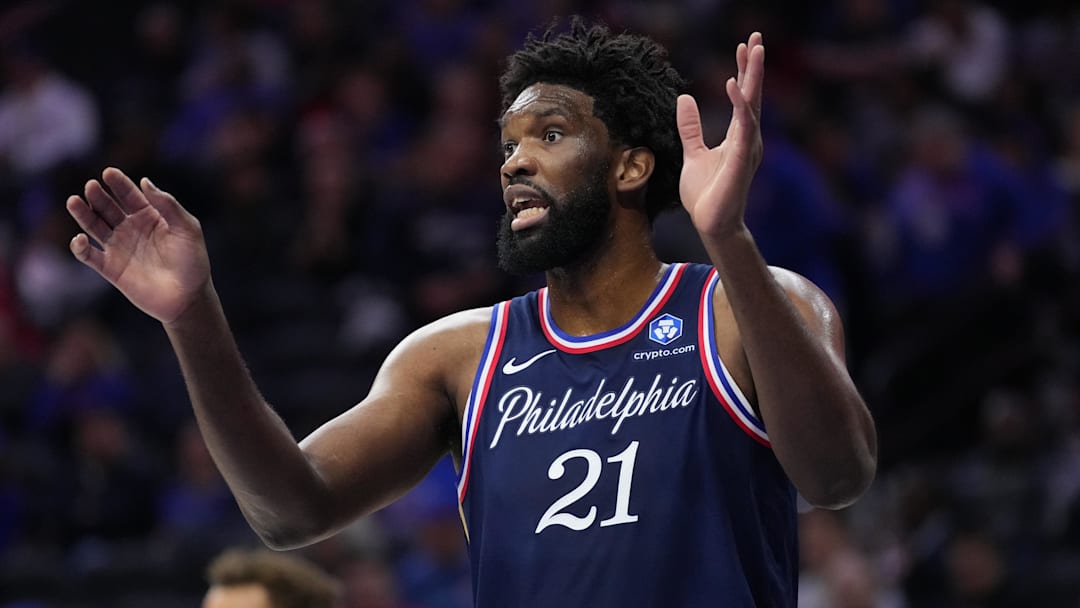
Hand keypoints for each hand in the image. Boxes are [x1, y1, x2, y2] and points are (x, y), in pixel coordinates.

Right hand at [66, 167, 211, 323]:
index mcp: (150, 216)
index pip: (130, 195)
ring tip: (74, 201)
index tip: (109, 173)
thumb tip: (145, 181)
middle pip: (108, 207)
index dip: (119, 183)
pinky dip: (79, 247)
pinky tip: (79, 239)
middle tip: (91, 186)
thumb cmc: (193, 262)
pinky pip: (88, 256)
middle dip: (98, 196)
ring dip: (83, 214)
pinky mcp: (110, 268)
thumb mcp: (187, 229)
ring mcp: (119, 247)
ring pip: (94, 226)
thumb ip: (168, 205)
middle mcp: (131, 229)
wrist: (189, 297)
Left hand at [677, 32, 764, 239]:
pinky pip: (743, 126)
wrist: (711, 223)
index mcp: (739, 136)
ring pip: (751, 104)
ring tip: (753, 50)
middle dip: (754, 66)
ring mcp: (747, 148)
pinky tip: (733, 84)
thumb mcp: (693, 153)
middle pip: (752, 95)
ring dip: (752, 77)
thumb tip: (685, 99)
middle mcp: (748, 138)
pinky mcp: (740, 159)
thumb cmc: (707, 193)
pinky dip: (739, 104)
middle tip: (756, 38)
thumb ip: (691, 128)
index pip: (744, 97)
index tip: (744, 47)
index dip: (744, 72)